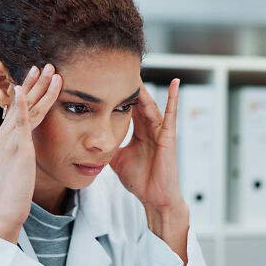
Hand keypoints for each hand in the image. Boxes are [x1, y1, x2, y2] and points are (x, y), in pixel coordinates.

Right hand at [0, 64, 61, 243]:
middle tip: (46, 65)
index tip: (40, 77)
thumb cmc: (17, 190)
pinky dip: (19, 104)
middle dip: (35, 83)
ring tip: (48, 70)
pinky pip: (19, 121)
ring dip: (36, 87)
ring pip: (25, 107)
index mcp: (9, 137)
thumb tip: (28, 148)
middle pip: (23, 102)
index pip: (22, 109)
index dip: (31, 92)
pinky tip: (22, 90)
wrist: (8, 206)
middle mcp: (7, 134)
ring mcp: (11, 139)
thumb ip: (24, 152)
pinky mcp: (17, 147)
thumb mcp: (22, 166)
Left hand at [110, 78, 184, 210]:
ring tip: (136, 70)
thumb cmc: (140, 180)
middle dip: (129, 85)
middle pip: (138, 101)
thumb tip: (90, 140)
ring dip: (144, 88)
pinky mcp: (168, 137)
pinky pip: (171, 115)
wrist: (154, 198)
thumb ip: (108, 146)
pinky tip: (175, 83)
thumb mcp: (116, 159)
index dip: (118, 93)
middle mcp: (150, 128)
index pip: (128, 107)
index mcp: (138, 131)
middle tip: (118, 66)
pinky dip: (174, 99)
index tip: (107, 78)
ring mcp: (160, 131)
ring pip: (150, 104)